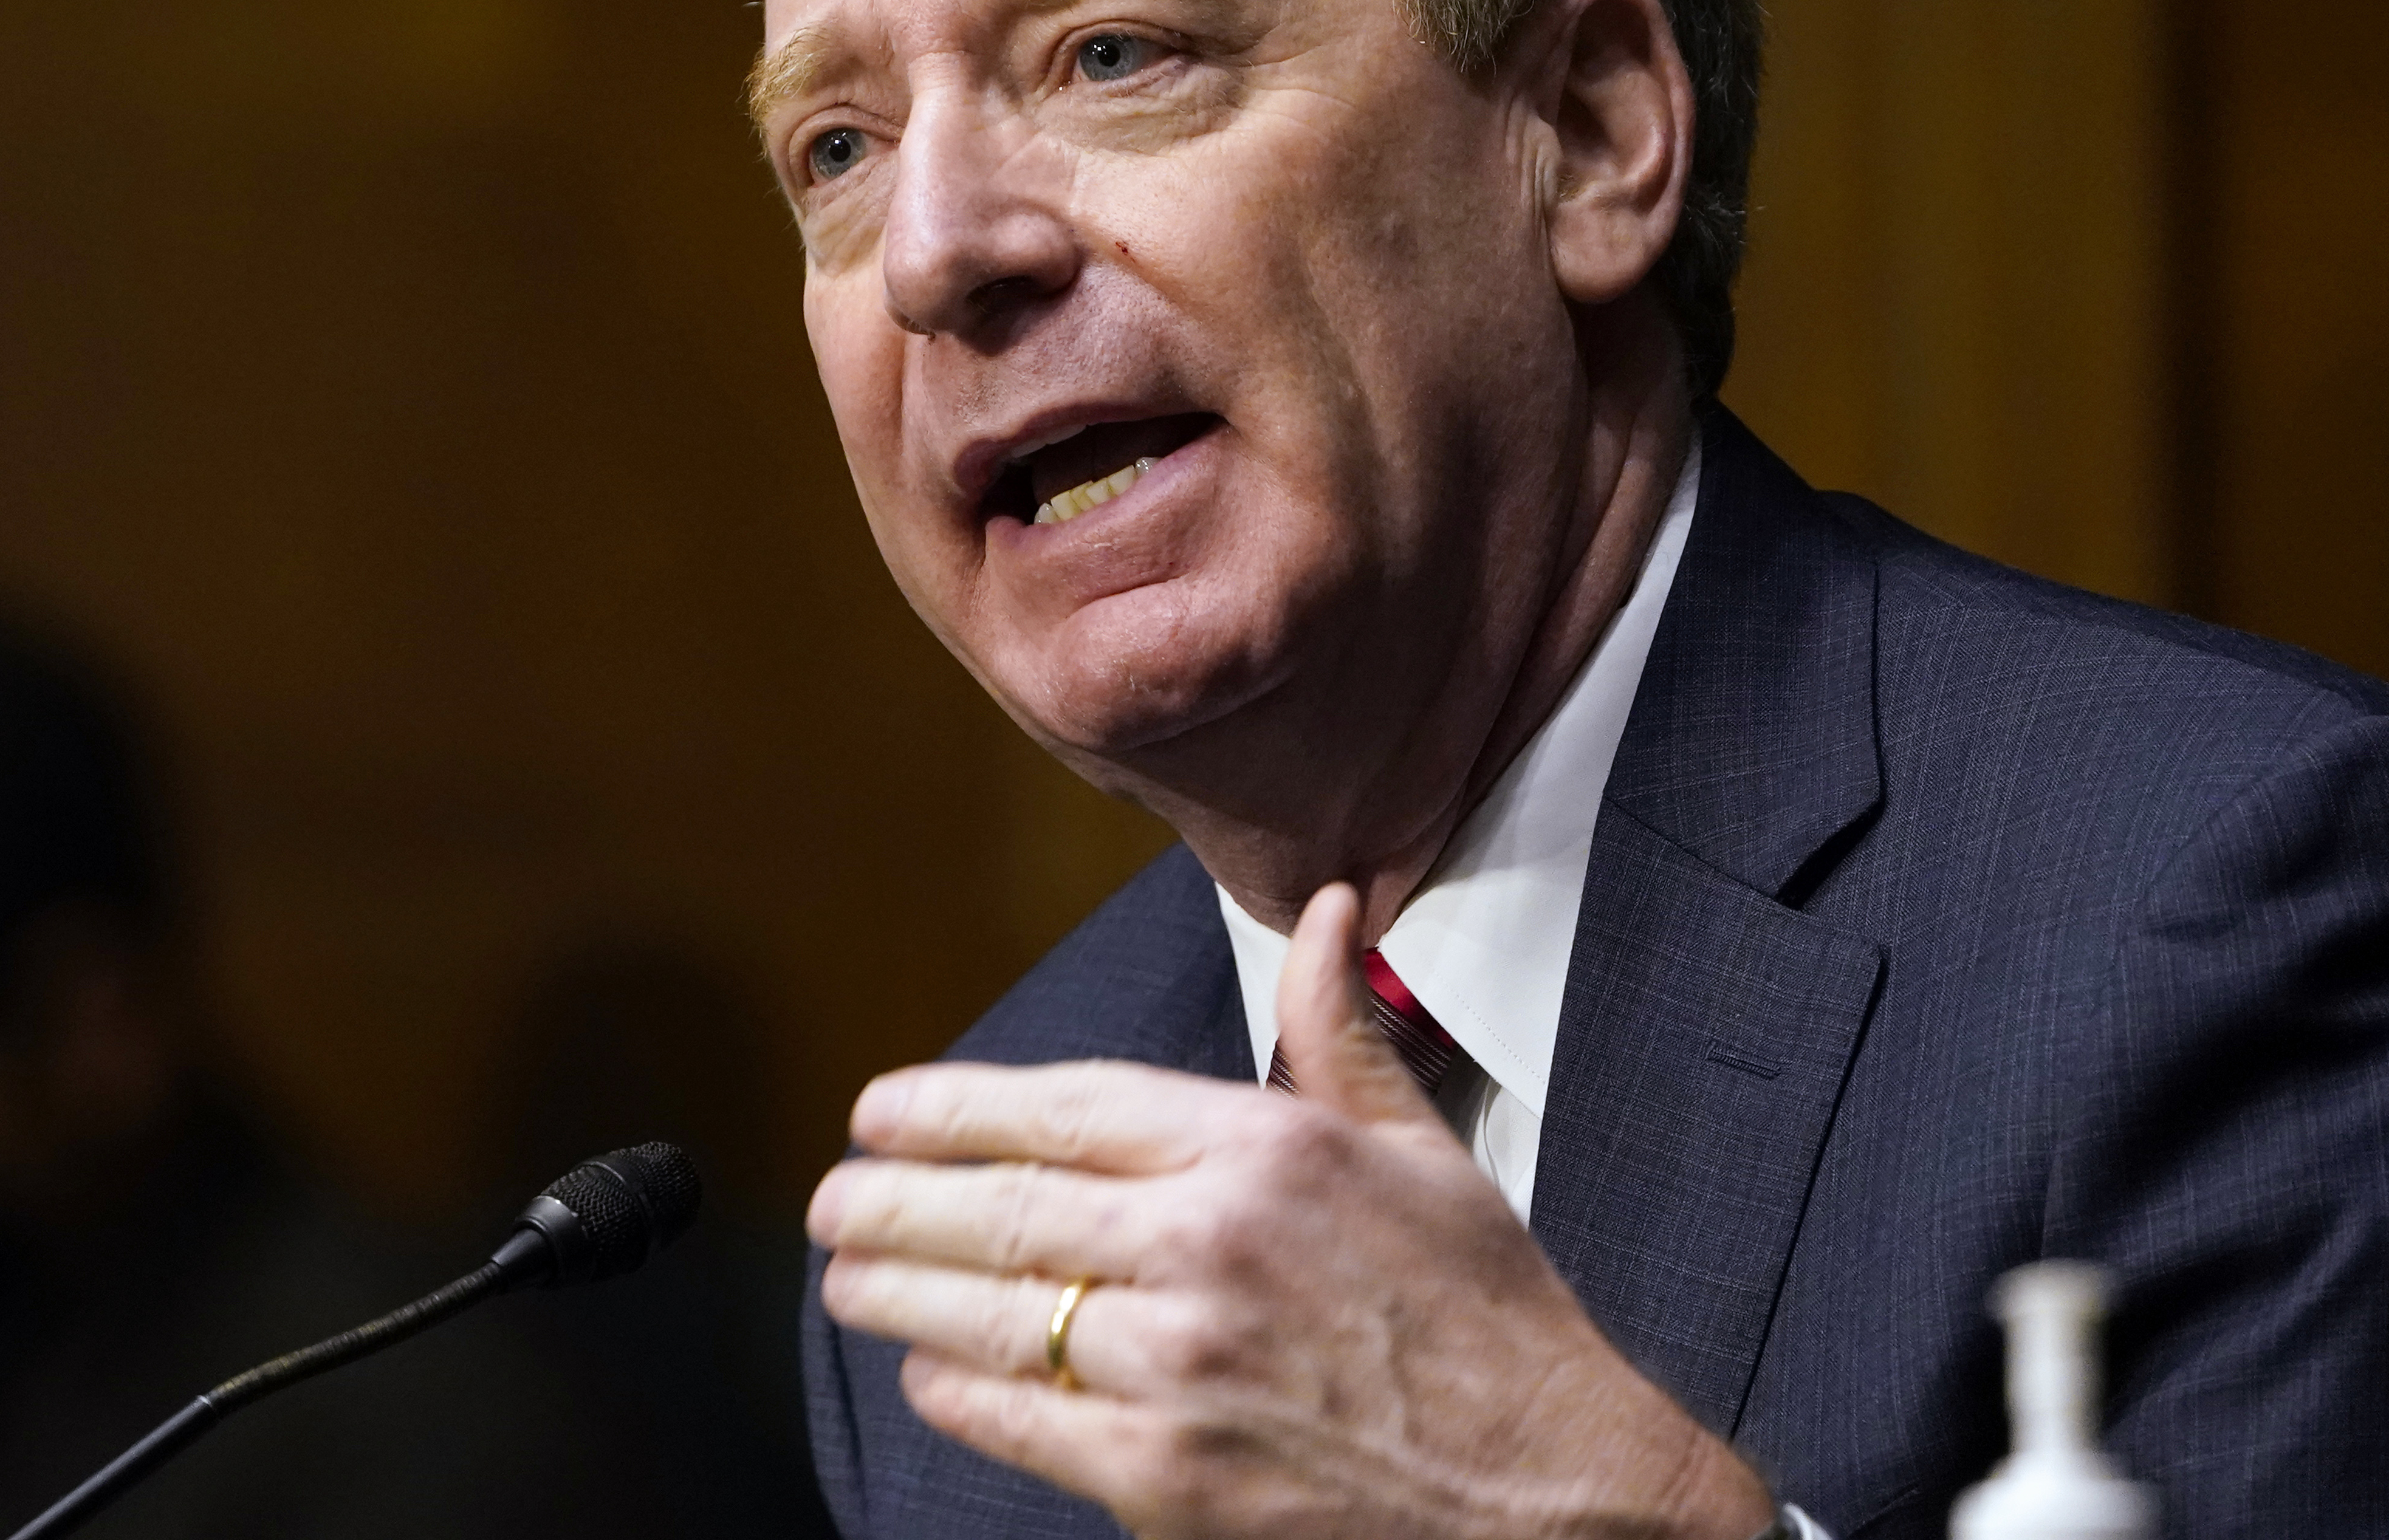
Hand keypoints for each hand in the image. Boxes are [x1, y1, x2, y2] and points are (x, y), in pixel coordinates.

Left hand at [807, 881, 1774, 1539]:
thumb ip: (1337, 1027)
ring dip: (897, 1294)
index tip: (879, 1114)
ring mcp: (1182, 1365)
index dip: (947, 1110)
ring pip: (991, 1314)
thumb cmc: (1490, 1323)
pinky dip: (958, 1390)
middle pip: (1000, 1210)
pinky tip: (929, 1371)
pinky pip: (1022, 1420)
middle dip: (888, 1203)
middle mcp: (1209, 1244)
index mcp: (1263, 1151)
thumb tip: (1331, 907)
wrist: (1559, 1497)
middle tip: (830, 1200)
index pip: (1059, 1109)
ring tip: (846, 1278)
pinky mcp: (1168, 1477)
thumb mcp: (1421, 1150)